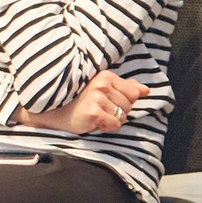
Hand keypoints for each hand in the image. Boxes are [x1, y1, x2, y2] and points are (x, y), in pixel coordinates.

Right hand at [20, 68, 147, 133]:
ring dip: (111, 119)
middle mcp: (102, 84)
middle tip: (99, 109)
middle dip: (118, 111)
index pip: (133, 93)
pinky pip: (115, 124)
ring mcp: (97, 98)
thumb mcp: (103, 89)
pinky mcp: (94, 112)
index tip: (108, 101)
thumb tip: (146, 90)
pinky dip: (106, 126)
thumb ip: (125, 87)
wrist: (55, 112)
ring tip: (95, 115)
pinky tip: (93, 121)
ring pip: (123, 116)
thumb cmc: (80, 101)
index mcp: (106, 76)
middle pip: (129, 106)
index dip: (124, 101)